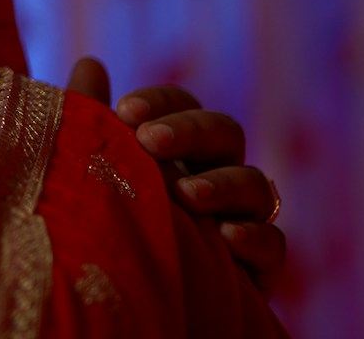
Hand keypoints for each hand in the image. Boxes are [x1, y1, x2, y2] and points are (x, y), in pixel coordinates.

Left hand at [66, 58, 285, 298]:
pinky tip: (226, 237)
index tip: (124, 110)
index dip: (161, 101)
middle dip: (190, 131)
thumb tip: (90, 63)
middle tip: (150, 141)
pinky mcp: (256, 268)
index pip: (183, 104)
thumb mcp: (91, 168)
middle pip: (225, 132)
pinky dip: (255, 237)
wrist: (123, 300)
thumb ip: (89, 117)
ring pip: (255, 185)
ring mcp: (240, 217)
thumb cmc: (105, 220)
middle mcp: (214, 174)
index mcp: (177, 146)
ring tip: (185, 194)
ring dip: (221, 184)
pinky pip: (274, 244)